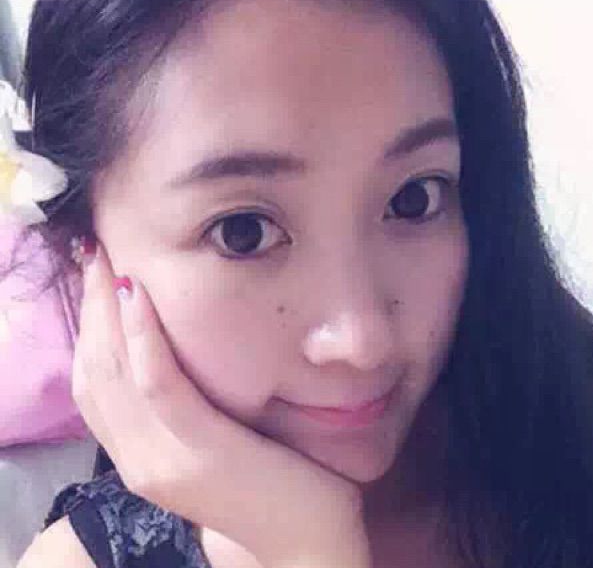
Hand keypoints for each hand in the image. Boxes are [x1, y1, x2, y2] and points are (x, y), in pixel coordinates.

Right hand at [72, 242, 370, 567]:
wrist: (304, 543)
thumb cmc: (268, 481)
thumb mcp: (215, 441)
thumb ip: (189, 408)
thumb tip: (183, 352)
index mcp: (140, 454)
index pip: (93, 383)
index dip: (87, 327)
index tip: (96, 276)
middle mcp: (138, 459)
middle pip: (94, 370)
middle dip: (90, 307)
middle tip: (95, 253)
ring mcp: (163, 459)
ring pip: (115, 373)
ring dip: (107, 312)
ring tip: (110, 263)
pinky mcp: (199, 453)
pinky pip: (160, 387)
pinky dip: (144, 341)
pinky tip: (139, 300)